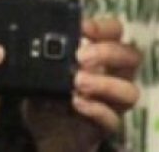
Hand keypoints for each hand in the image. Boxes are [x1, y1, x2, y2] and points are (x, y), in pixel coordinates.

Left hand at [25, 17, 141, 151]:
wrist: (45, 131)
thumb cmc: (48, 94)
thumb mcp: (39, 71)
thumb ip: (40, 58)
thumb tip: (27, 44)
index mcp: (100, 54)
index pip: (115, 32)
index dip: (104, 26)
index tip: (82, 27)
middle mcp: (113, 74)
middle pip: (131, 56)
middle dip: (108, 52)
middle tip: (81, 56)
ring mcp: (113, 101)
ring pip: (130, 90)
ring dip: (105, 83)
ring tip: (78, 82)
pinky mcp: (106, 124)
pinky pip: (112, 118)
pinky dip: (95, 109)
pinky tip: (76, 103)